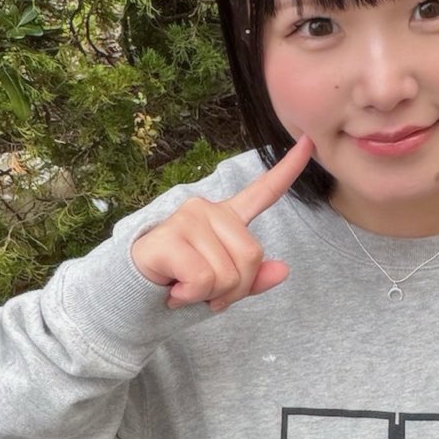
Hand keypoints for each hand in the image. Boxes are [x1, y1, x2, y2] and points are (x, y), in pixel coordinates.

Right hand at [130, 135, 313, 312]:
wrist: (129, 298)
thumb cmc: (177, 285)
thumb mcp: (221, 288)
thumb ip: (251, 279)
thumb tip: (283, 270)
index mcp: (226, 219)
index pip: (264, 191)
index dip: (289, 168)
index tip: (309, 140)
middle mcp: (208, 210)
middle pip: (252, 256)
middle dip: (235, 289)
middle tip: (205, 294)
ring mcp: (189, 218)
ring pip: (229, 273)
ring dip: (209, 296)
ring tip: (184, 290)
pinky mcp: (170, 236)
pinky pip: (204, 279)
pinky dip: (191, 296)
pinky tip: (174, 290)